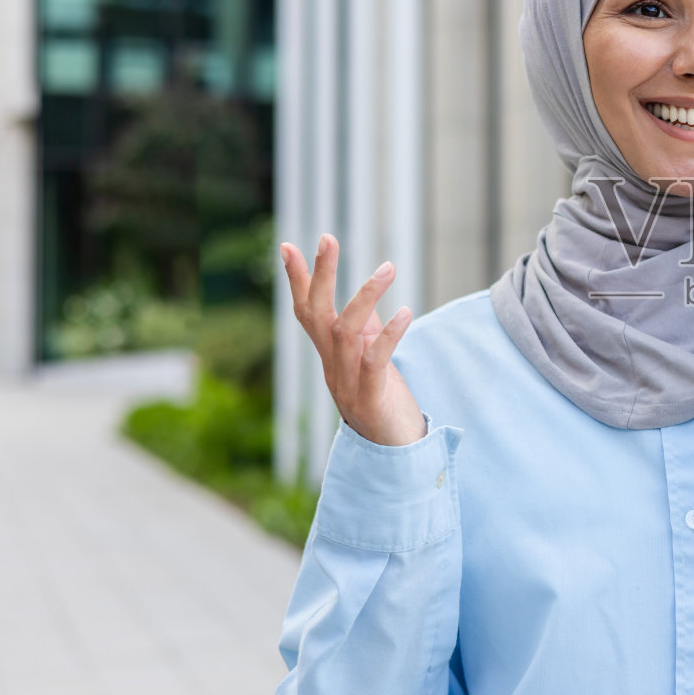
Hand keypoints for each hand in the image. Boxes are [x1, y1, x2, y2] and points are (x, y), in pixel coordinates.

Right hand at [281, 233, 426, 446]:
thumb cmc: (386, 404)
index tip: (288, 245)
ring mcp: (348, 385)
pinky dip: (389, 336)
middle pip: (316, 315)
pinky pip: (375, 363)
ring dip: (365, 297)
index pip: (307, 312)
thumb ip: (368, 332)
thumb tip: (368, 297)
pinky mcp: (371, 400)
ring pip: (344, 333)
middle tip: (328, 237)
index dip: (297, 280)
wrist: (396, 457)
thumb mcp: (374, 360)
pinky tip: (405, 313)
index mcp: (331, 355)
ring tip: (388, 268)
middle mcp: (332, 367)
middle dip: (320, 275)